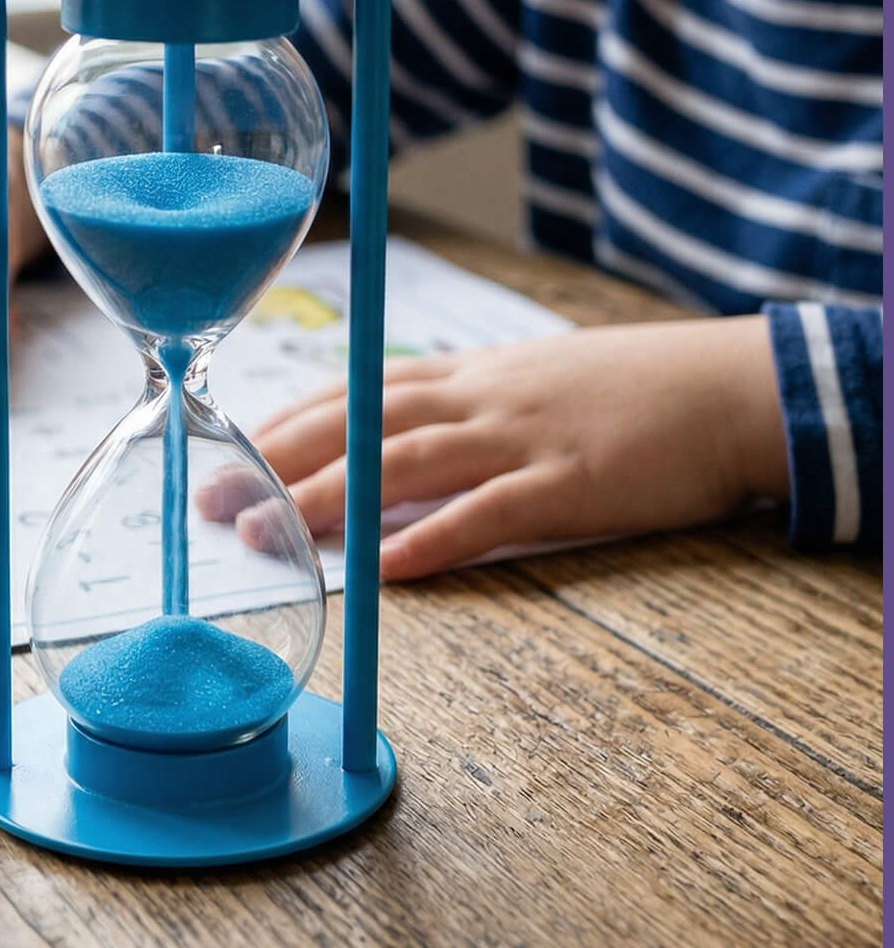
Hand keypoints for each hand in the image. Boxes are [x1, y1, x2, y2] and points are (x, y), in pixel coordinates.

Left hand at [250, 317, 787, 579]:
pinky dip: (430, 542)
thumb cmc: (636, 390)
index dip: (283, 422)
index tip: (226, 447)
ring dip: (327, 499)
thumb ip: (462, 409)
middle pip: (355, 422)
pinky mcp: (570, 484)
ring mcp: (522, 439)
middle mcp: (480, 398)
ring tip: (271, 534)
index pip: (351, 391)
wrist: (735, 386)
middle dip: (276, 461)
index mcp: (468, 375)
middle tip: (213, 498)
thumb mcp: (532, 380)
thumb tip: (393, 443)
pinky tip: (382, 572)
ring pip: (400, 463)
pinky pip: (488, 515)